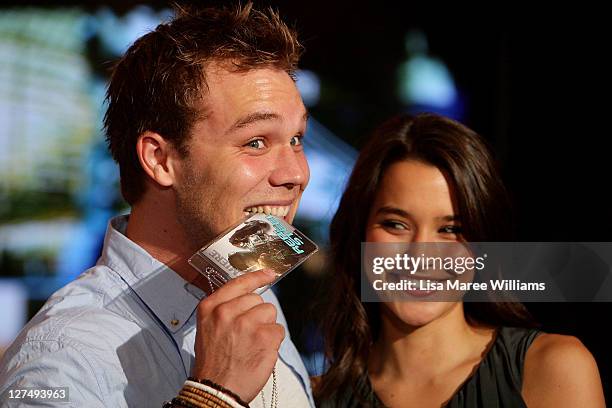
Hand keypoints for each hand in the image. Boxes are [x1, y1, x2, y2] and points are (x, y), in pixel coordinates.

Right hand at [191, 269, 283, 401]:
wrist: (215, 389)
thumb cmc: (213, 363)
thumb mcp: (208, 328)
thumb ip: (225, 309)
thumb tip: (250, 297)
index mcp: (211, 308)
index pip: (239, 283)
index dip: (257, 277)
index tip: (269, 273)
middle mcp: (226, 311)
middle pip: (258, 299)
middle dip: (257, 315)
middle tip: (246, 335)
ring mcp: (246, 323)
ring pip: (270, 313)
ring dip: (266, 328)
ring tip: (251, 344)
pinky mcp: (263, 336)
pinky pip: (278, 329)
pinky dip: (273, 341)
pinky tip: (259, 351)